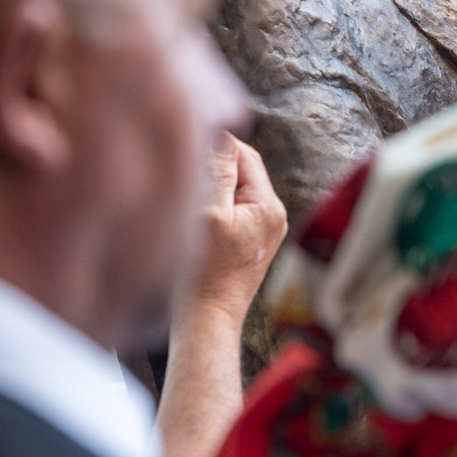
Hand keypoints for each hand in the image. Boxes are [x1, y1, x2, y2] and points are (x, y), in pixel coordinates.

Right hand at [179, 132, 287, 323]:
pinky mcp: (249, 241)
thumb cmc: (204, 275)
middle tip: (183, 180)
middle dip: (212, 169)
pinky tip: (195, 223)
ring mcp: (262, 229)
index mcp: (268, 205)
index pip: (243, 154)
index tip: (186, 150)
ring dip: (210, 189)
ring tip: (189, 207)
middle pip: (240, 170)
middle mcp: (272, 215)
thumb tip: (223, 135)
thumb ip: (218, 172)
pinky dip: (212, 208)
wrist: (206, 322)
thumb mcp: (208, 214)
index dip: (215, 147)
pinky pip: (230, 209)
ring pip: (232, 189)